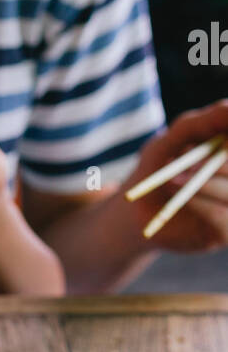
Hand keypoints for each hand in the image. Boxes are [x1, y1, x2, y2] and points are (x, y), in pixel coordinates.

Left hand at [123, 100, 227, 251]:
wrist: (133, 208)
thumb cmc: (159, 162)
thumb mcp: (179, 134)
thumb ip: (208, 120)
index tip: (204, 144)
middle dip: (223, 164)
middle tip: (186, 157)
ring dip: (205, 185)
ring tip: (171, 179)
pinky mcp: (225, 231)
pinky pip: (224, 217)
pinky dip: (201, 206)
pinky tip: (181, 199)